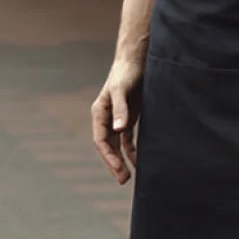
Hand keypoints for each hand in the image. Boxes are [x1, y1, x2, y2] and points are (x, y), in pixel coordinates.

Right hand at [91, 58, 142, 183]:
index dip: (108, 156)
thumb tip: (118, 130)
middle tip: (123, 180)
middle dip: (114, 163)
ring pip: (117, 145)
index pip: (101, 140)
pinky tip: (139, 162)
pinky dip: (132, 151)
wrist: (136, 59)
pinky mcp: (129, 117)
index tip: (119, 168)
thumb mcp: (121, 90)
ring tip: (128, 177)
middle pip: (108, 146)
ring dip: (121, 160)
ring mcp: (118, 118)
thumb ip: (120, 109)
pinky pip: (127, 139)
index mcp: (100, 112)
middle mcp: (107, 118)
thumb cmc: (126, 73)